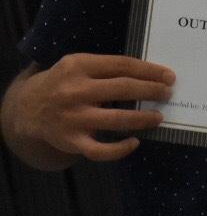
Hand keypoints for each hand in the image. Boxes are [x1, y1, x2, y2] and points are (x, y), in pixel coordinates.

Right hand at [2, 55, 172, 165]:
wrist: (29, 109)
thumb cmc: (65, 83)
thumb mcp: (79, 65)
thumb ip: (107, 68)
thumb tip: (151, 74)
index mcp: (79, 66)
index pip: (122, 65)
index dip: (149, 70)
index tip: (169, 76)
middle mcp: (74, 91)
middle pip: (123, 88)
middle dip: (151, 90)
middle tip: (168, 94)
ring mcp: (73, 118)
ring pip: (116, 119)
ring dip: (142, 118)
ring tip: (158, 117)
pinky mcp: (71, 141)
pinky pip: (100, 151)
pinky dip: (120, 150)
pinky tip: (134, 142)